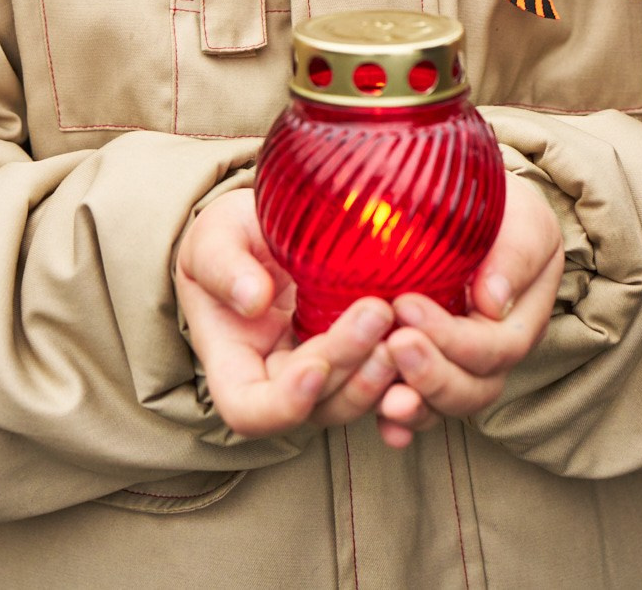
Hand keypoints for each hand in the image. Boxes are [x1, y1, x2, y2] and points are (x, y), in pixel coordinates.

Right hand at [174, 188, 396, 436]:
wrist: (262, 231)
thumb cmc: (228, 237)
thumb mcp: (213, 239)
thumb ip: (225, 267)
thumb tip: (253, 300)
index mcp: (234, 365)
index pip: (250, 411)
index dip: (284, 404)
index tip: (314, 365)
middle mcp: (279, 381)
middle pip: (315, 403)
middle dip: (348, 365)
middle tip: (379, 312)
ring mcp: (321, 372)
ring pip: (354, 398)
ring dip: (382, 373)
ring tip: (405, 328)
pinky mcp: (356, 353)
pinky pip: (384, 376)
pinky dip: (406, 368)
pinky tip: (429, 338)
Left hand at [376, 173, 564, 448]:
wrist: (470, 205)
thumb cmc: (502, 209)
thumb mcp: (523, 220)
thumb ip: (516, 255)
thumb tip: (493, 303)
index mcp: (520, 320)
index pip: (495, 348)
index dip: (453, 339)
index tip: (406, 305)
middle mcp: (491, 354)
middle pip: (472, 389)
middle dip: (432, 375)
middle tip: (393, 344)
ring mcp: (456, 366)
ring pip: (443, 406)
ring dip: (414, 405)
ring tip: (382, 394)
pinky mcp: (423, 368)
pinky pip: (416, 405)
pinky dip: (398, 421)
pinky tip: (379, 418)